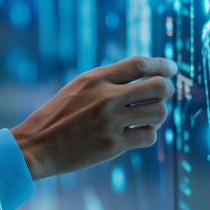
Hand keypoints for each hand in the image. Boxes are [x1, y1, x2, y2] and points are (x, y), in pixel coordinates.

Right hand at [11, 56, 174, 179]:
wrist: (37, 145)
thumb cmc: (58, 115)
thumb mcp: (78, 87)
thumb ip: (107, 80)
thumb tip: (144, 77)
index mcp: (96, 78)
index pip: (139, 63)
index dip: (161, 64)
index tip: (172, 69)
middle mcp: (106, 97)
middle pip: (158, 87)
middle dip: (167, 90)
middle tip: (164, 95)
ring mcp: (111, 121)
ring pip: (158, 112)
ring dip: (159, 114)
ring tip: (149, 116)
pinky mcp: (113, 144)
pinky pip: (148, 136)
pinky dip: (148, 134)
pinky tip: (138, 133)